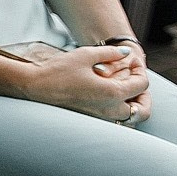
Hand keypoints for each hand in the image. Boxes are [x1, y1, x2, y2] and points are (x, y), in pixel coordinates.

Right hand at [2, 44, 149, 121]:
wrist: (33, 88)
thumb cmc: (57, 71)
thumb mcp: (85, 55)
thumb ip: (110, 53)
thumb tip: (126, 53)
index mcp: (112, 93)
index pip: (142, 85)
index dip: (140, 70)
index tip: (130, 62)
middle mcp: (110, 110)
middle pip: (142, 109)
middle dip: (143, 95)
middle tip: (135, 82)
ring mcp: (100, 119)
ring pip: (130, 119)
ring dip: (132, 106)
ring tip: (124, 93)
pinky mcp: (91, 122)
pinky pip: (115, 122)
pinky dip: (119, 113)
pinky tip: (109, 101)